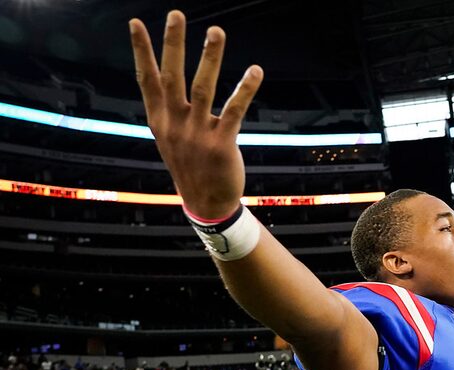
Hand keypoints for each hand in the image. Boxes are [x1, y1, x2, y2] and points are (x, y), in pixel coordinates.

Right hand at [129, 11, 262, 219]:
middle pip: (172, 76)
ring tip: (216, 31)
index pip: (147, 80)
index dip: (141, 51)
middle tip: (175, 14)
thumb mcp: (169, 140)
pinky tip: (254, 70)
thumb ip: (166, 112)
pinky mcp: (221, 143)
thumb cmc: (190, 168)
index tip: (136, 24)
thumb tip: (158, 85)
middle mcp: (175, 124)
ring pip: (203, 87)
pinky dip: (244, 88)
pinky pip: (234, 110)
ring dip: (210, 57)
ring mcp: (197, 133)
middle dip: (172, 44)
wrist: (206, 203)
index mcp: (159, 121)